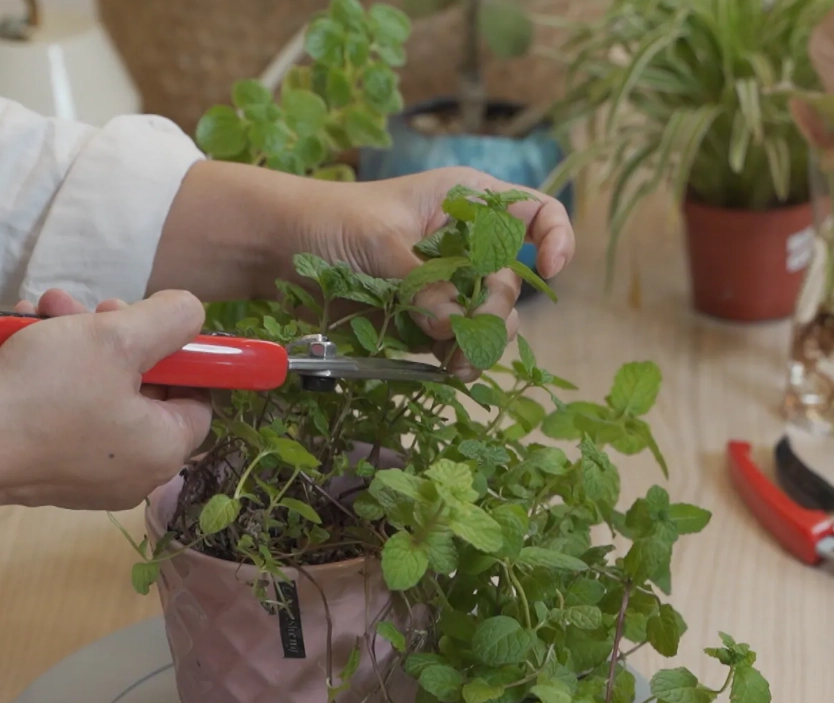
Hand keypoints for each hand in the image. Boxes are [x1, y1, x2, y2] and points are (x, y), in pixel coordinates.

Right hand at [0, 289, 211, 511]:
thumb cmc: (47, 393)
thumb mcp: (120, 336)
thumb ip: (171, 319)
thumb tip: (191, 313)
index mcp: (165, 449)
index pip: (199, 398)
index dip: (182, 355)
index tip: (152, 324)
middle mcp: (135, 472)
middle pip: (146, 389)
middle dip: (118, 336)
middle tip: (94, 307)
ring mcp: (89, 476)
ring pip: (100, 392)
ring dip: (78, 342)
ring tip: (46, 309)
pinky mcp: (48, 470)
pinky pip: (66, 412)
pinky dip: (52, 371)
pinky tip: (21, 333)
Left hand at [151, 163, 573, 379]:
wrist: (276, 249)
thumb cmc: (329, 220)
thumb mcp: (381, 242)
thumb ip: (424, 284)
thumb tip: (454, 326)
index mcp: (466, 201)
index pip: (537, 212)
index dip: (557, 238)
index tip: (552, 268)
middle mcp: (465, 243)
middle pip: (514, 282)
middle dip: (500, 310)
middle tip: (470, 329)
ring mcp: (447, 283)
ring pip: (490, 320)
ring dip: (481, 343)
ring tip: (457, 362)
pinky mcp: (424, 318)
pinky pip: (458, 342)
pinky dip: (458, 358)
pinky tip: (449, 371)